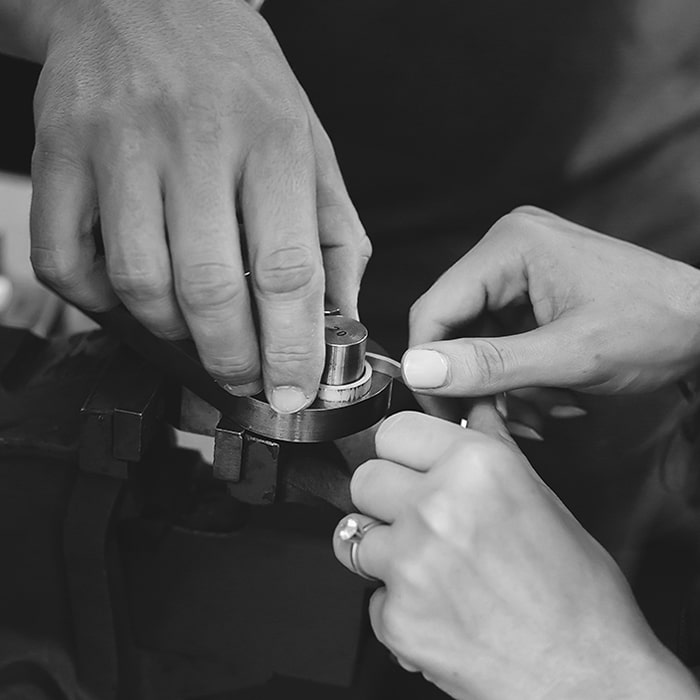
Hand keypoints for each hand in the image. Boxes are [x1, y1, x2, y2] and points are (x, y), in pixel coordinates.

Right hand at [23, 0, 369, 411]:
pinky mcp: (58, 155)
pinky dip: (100, 304)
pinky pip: (66, 261)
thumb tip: (341, 318)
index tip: (294, 390)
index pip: (287, 269)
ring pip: (137, 284)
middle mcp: (192, 140)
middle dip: (231, 359)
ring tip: (198, 336)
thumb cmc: (239, 83)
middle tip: (245, 381)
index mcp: (271, 141)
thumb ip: (334, 234)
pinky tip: (135, 300)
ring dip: (171, 335)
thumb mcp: (310, 144)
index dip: (292, 347)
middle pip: (208, 289)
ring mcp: (117, 146)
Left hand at [334, 407, 698, 699]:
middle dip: (386, 496)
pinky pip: (371, 595)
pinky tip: (435, 607)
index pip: (394, 429)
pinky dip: (396, 602)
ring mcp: (411, 564)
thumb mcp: (543, 500)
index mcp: (476, 467)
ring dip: (381, 547)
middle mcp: (437, 507)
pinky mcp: (397, 618)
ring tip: (424, 564)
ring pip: (354, 533)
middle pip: (366, 478)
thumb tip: (475, 411)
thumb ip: (494, 447)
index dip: (403, 448)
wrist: (588, 676)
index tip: (409, 461)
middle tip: (418, 516)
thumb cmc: (578, 593)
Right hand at [403, 207, 699, 407]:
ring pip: (476, 341)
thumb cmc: (657, 325)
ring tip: (546, 407)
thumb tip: (417, 368)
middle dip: (476, 379)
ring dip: (503, 384)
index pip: (436, 307)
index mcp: (510, 246)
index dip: (430, 364)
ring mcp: (519, 270)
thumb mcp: (571, 354)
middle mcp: (506, 248)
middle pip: (454, 325)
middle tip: (501, 419)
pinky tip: (552, 394)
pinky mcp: (530, 292)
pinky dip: (519, 376)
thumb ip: (489, 364)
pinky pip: (500, 341)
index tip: (445, 410)